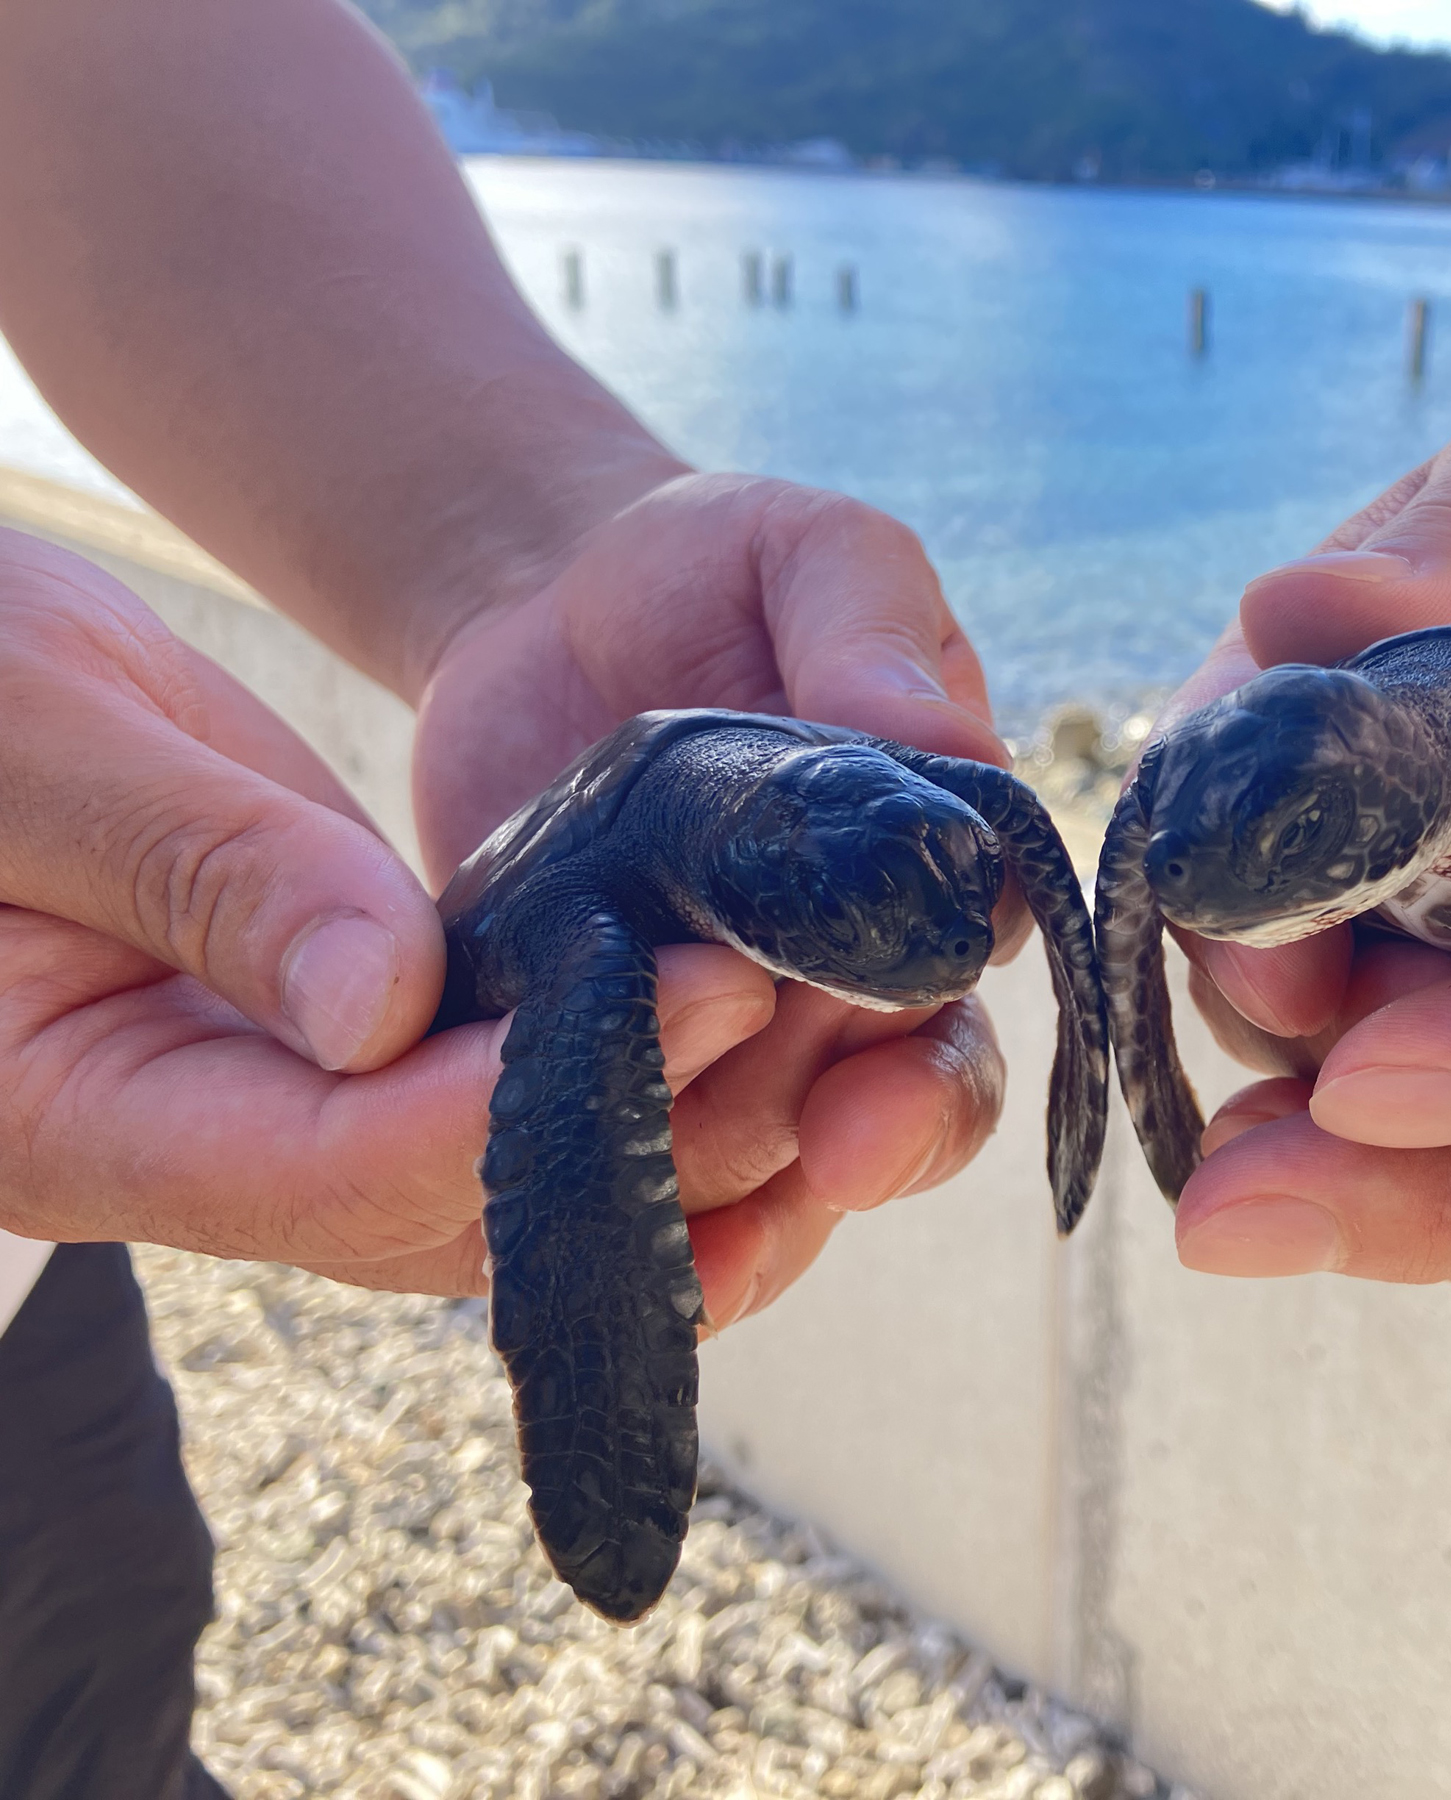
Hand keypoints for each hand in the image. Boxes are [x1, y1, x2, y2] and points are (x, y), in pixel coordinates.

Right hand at [0, 531, 833, 1316]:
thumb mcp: (27, 740)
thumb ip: (198, 872)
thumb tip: (383, 1009)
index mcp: (63, 1117)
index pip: (331, 1169)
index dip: (521, 1104)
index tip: (695, 995)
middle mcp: (186, 1151)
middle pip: (441, 1212)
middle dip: (632, 1129)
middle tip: (793, 999)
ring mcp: (272, 1107)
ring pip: (491, 1180)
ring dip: (659, 1114)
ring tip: (812, 1005)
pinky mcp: (345, 1039)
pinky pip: (495, 1093)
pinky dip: (618, 1060)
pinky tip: (746, 992)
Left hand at [409, 472, 1011, 1322]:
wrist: (546, 603)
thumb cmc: (717, 568)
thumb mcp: (810, 557)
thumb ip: (874, 634)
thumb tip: (956, 745)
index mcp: (929, 888)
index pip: (958, 1008)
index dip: (926, 1083)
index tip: (867, 1115)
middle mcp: (851, 988)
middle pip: (875, 1123)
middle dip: (839, 1169)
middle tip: (793, 1177)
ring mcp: (728, 1035)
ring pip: (752, 1170)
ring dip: (709, 1207)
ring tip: (641, 1225)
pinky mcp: (607, 1055)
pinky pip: (627, 1168)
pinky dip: (612, 1225)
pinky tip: (573, 1258)